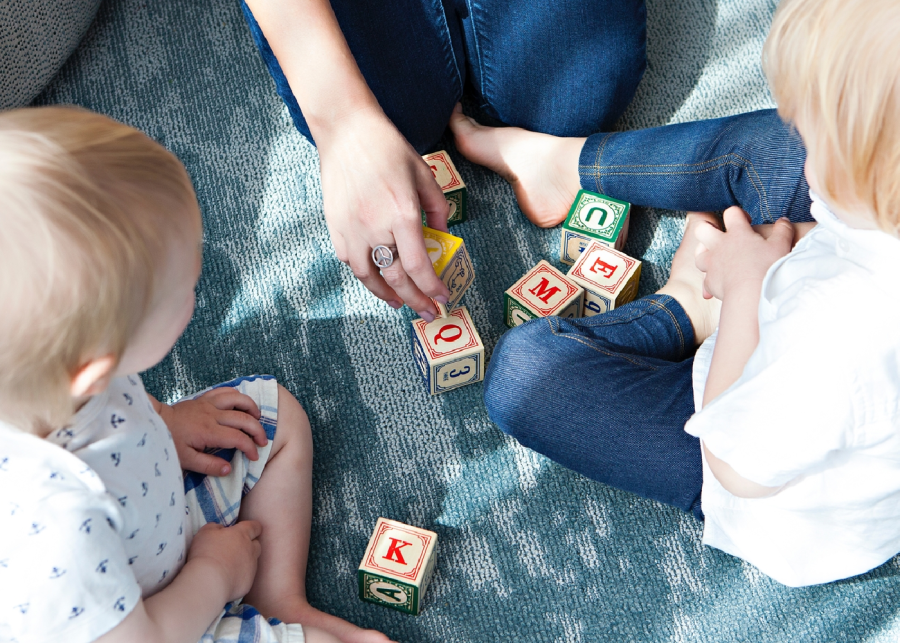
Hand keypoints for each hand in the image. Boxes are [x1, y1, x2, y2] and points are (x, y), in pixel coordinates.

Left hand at [159, 388, 267, 475]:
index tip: (254, 456)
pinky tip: (242, 404)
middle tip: (263, 441)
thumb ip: (208, 466)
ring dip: (252, 408)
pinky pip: (225, 391)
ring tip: (257, 418)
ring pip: (238, 399)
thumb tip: (229, 469)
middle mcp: (212, 415)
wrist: (155, 422)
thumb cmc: (170, 442)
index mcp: (208, 432)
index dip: (250, 448)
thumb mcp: (186, 460)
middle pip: (243, 418)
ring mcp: (209, 404)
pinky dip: (238, 395)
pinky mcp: (205, 398)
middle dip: (257, 430)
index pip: (237, 438)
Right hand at [187, 521, 261, 601]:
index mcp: (242, 534)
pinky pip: (246, 577)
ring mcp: (251, 567)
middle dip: (249, 545)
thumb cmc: (206, 552)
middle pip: (256, 544)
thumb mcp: (206, 532)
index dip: (253, 527)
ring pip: (252, 561)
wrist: (209, 581)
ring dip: (244, 561)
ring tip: (230, 565)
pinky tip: (227, 579)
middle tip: (236, 548)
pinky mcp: (248, 583)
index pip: (255, 527)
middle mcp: (250, 550)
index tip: (249, 529)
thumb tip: (220, 529)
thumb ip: (215, 527)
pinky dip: (239, 576)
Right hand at [317, 109, 450, 319]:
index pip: (419, 266)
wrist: (346, 131)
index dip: (432, 288)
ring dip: (387, 295)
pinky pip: (351, 261)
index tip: (442, 298)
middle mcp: (375, 227)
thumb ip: (438, 210)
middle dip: (416, 301)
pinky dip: (366, 275)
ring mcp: (351, 229)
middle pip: (397, 278)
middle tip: (428, 312)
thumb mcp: (424, 175)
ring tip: (400, 302)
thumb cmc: (388, 148)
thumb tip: (442, 238)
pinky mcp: (335, 227)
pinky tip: (377, 278)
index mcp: (402, 214)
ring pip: (369, 277)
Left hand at [694, 206, 793, 300]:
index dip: (738, 214)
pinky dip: (709, 282)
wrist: (752, 294)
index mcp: (737, 233)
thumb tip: (783, 221)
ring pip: (698, 254)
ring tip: (716, 258)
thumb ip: (782, 230)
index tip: (746, 222)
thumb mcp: (781, 245)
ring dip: (705, 255)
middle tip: (720, 235)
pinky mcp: (710, 281)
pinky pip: (704, 280)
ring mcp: (712, 263)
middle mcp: (720, 245)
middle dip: (708, 228)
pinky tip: (716, 286)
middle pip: (702, 229)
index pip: (731, 213)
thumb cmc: (767, 268)